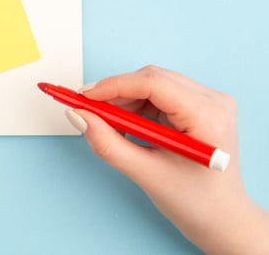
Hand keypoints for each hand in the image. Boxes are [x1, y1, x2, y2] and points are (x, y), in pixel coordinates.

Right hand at [67, 65, 268, 253]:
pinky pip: (159, 94)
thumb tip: (78, 116)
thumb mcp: (145, 173)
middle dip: (116, 93)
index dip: (114, 86)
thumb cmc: (195, 202)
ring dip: (125, 100)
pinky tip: (127, 127)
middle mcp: (213, 102)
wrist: (221, 219)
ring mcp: (208, 102)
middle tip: (87, 110)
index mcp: (207, 116)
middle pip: (152, 79)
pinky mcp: (199, 106)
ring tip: (109, 125)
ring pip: (153, 84)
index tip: (84, 96)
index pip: (153, 83)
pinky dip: (136, 106)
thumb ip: (107, 143)